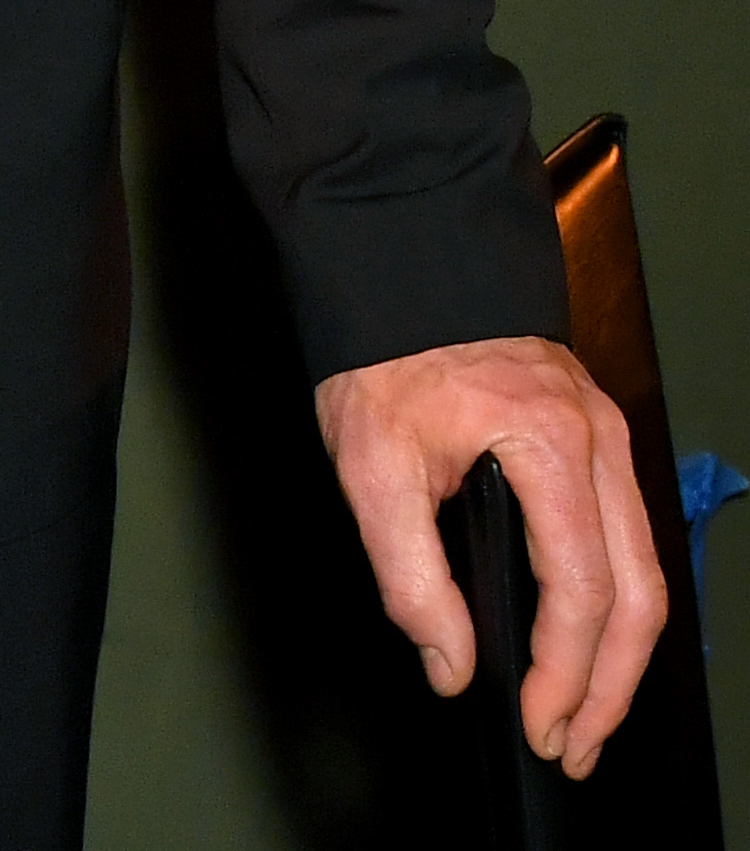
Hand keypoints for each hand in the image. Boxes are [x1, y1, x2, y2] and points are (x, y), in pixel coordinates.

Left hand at [316, 335, 665, 774]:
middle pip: (639, 591)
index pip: (580, 588)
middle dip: (611, 685)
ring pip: (645, 568)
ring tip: (585, 717)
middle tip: (574, 747)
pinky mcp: (594, 437)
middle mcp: (597, 438)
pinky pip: (625, 535)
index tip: (537, 726)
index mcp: (548, 441)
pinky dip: (615, 602)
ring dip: (621, 654)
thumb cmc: (383, 356)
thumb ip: (409, 574)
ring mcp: (604, 434)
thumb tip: (450, 664)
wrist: (397, 269)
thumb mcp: (371, 465)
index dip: (564, 672)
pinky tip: (587, 643)